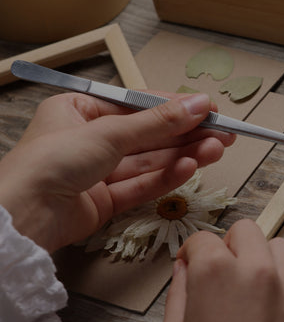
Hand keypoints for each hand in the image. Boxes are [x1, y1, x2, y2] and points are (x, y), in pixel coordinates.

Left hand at [0, 92, 234, 251]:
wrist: (22, 218)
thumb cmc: (48, 163)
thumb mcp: (109, 133)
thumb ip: (159, 122)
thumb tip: (199, 104)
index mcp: (79, 111)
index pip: (138, 106)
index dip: (176, 107)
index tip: (210, 109)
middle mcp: (88, 141)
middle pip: (149, 136)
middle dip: (187, 134)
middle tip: (224, 133)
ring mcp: (96, 173)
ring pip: (150, 162)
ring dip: (185, 155)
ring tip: (216, 150)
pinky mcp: (104, 202)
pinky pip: (142, 185)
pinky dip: (168, 177)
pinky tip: (192, 167)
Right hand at [158, 219, 283, 321]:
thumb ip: (178, 293)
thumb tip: (185, 268)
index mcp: (216, 274)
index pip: (204, 239)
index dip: (194, 252)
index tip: (194, 265)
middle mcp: (257, 272)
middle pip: (247, 231)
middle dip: (232, 246)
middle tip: (227, 271)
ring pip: (281, 248)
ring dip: (266, 260)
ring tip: (257, 287)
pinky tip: (280, 302)